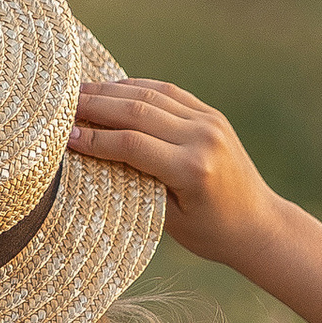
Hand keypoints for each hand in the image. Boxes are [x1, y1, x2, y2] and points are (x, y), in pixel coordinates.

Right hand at [68, 78, 286, 274]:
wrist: (259, 225)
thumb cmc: (211, 234)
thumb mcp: (169, 221)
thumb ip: (136, 185)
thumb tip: (94, 159)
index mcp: (192, 169)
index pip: (131, 144)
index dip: (94, 139)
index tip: (64, 137)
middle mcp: (202, 138)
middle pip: (137, 112)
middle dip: (96, 106)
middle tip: (62, 105)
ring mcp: (210, 121)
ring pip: (151, 96)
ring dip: (112, 91)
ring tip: (80, 92)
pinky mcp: (212, 115)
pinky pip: (169, 93)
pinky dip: (138, 88)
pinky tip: (113, 89)